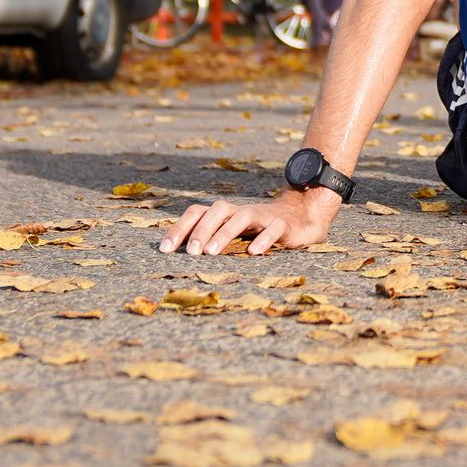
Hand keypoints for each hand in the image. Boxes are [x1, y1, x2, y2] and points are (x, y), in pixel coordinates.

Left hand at [159, 189, 336, 255]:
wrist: (302, 218)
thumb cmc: (260, 230)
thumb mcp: (233, 235)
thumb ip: (210, 240)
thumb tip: (176, 256)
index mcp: (225, 213)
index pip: (197, 212)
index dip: (179, 228)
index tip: (164, 250)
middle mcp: (241, 211)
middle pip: (217, 210)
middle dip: (201, 230)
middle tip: (190, 252)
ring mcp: (263, 216)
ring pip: (242, 216)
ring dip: (224, 232)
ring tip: (211, 253)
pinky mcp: (284, 225)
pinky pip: (274, 228)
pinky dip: (263, 239)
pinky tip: (253, 253)